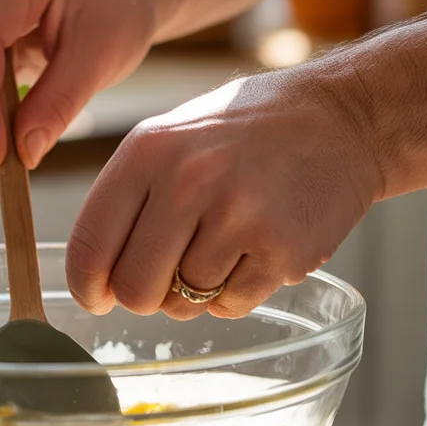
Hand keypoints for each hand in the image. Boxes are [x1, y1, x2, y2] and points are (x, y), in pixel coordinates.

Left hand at [65, 72, 382, 318]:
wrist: (339, 119)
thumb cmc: (243, 134)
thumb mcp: (170, 139)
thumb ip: (125, 202)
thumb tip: (93, 281)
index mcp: (147, 152)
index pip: (90, 246)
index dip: (87, 287)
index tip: (97, 299)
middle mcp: (188, 182)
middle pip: (134, 289)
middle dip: (145, 295)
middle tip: (166, 277)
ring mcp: (238, 217)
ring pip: (184, 303)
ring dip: (197, 290)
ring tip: (224, 245)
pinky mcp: (282, 249)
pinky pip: (231, 306)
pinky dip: (235, 293)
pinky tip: (253, 252)